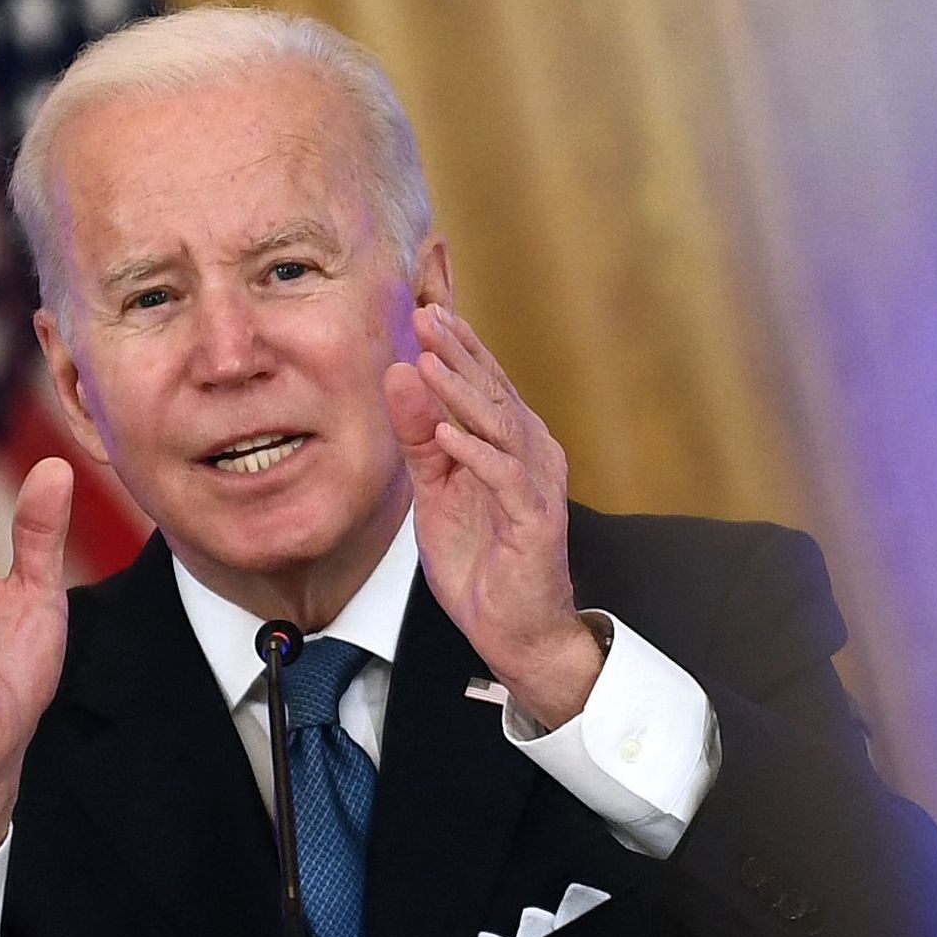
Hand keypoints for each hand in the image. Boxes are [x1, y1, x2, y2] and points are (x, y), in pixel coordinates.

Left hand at [386, 305, 601, 727]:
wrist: (518, 630)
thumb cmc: (482, 561)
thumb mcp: (437, 491)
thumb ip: (420, 437)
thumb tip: (399, 375)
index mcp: (511, 441)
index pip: (483, 382)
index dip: (457, 344)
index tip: (424, 306)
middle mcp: (531, 453)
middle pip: (493, 391)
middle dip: (459, 351)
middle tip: (425, 313)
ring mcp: (537, 485)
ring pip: (499, 425)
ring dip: (462, 391)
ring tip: (428, 360)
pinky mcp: (535, 520)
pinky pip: (504, 478)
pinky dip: (475, 454)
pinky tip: (445, 434)